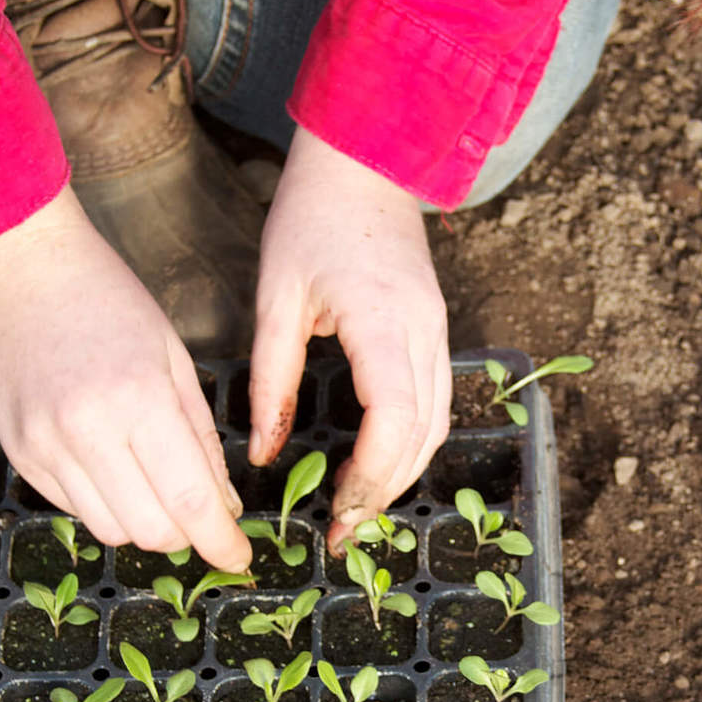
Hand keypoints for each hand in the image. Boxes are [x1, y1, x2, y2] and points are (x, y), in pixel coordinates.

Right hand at [0, 184, 253, 572]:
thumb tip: (223, 508)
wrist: (22, 270)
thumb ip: (201, 438)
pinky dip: (107, 505)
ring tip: (159, 486)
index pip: (189, 501)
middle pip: (150, 530)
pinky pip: (74, 509)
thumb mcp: (175, 361)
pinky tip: (116, 468)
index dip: (221, 543)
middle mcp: (86, 432)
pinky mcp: (19, 453)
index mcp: (139, 400)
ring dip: (146, 525)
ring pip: (110, 531)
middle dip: (187, 536)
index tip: (240, 558)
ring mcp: (45, 446)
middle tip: (204, 515)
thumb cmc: (111, 303)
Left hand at [250, 126, 449, 551]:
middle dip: (384, 492)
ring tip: (359, 510)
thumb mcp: (274, 299)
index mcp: (378, 320)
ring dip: (402, 474)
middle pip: (422, 434)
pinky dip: (412, 444)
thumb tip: (262, 453)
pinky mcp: (437, 331)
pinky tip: (379, 464)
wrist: (363, 166)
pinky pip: (436, 403)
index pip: (392, 418)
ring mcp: (438, 331)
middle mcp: (423, 331)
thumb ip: (271, 380)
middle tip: (342, 535)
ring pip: (437, 424)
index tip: (338, 514)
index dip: (370, 475)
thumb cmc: (309, 220)